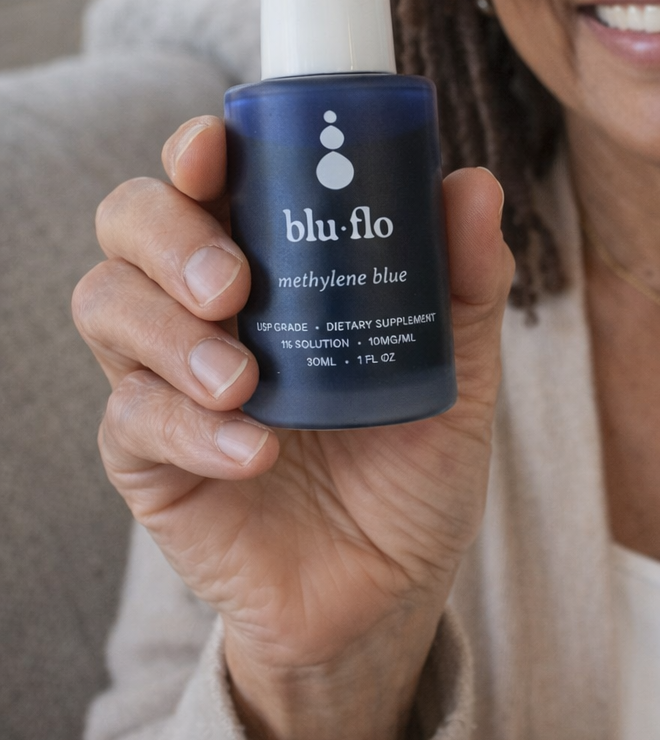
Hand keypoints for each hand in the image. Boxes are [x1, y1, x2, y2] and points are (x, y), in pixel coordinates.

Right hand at [73, 116, 512, 739]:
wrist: (391, 589)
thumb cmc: (415, 462)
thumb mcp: (460, 372)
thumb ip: (467, 283)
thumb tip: (473, 184)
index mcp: (272, 259)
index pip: (206, 177)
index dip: (195, 151)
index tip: (216, 149)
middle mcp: (205, 304)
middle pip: (130, 223)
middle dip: (168, 236)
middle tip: (234, 283)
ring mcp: (166, 377)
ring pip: (106, 305)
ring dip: (169, 332)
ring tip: (244, 380)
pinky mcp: (148, 458)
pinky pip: (133, 419)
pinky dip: (193, 430)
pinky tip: (258, 452)